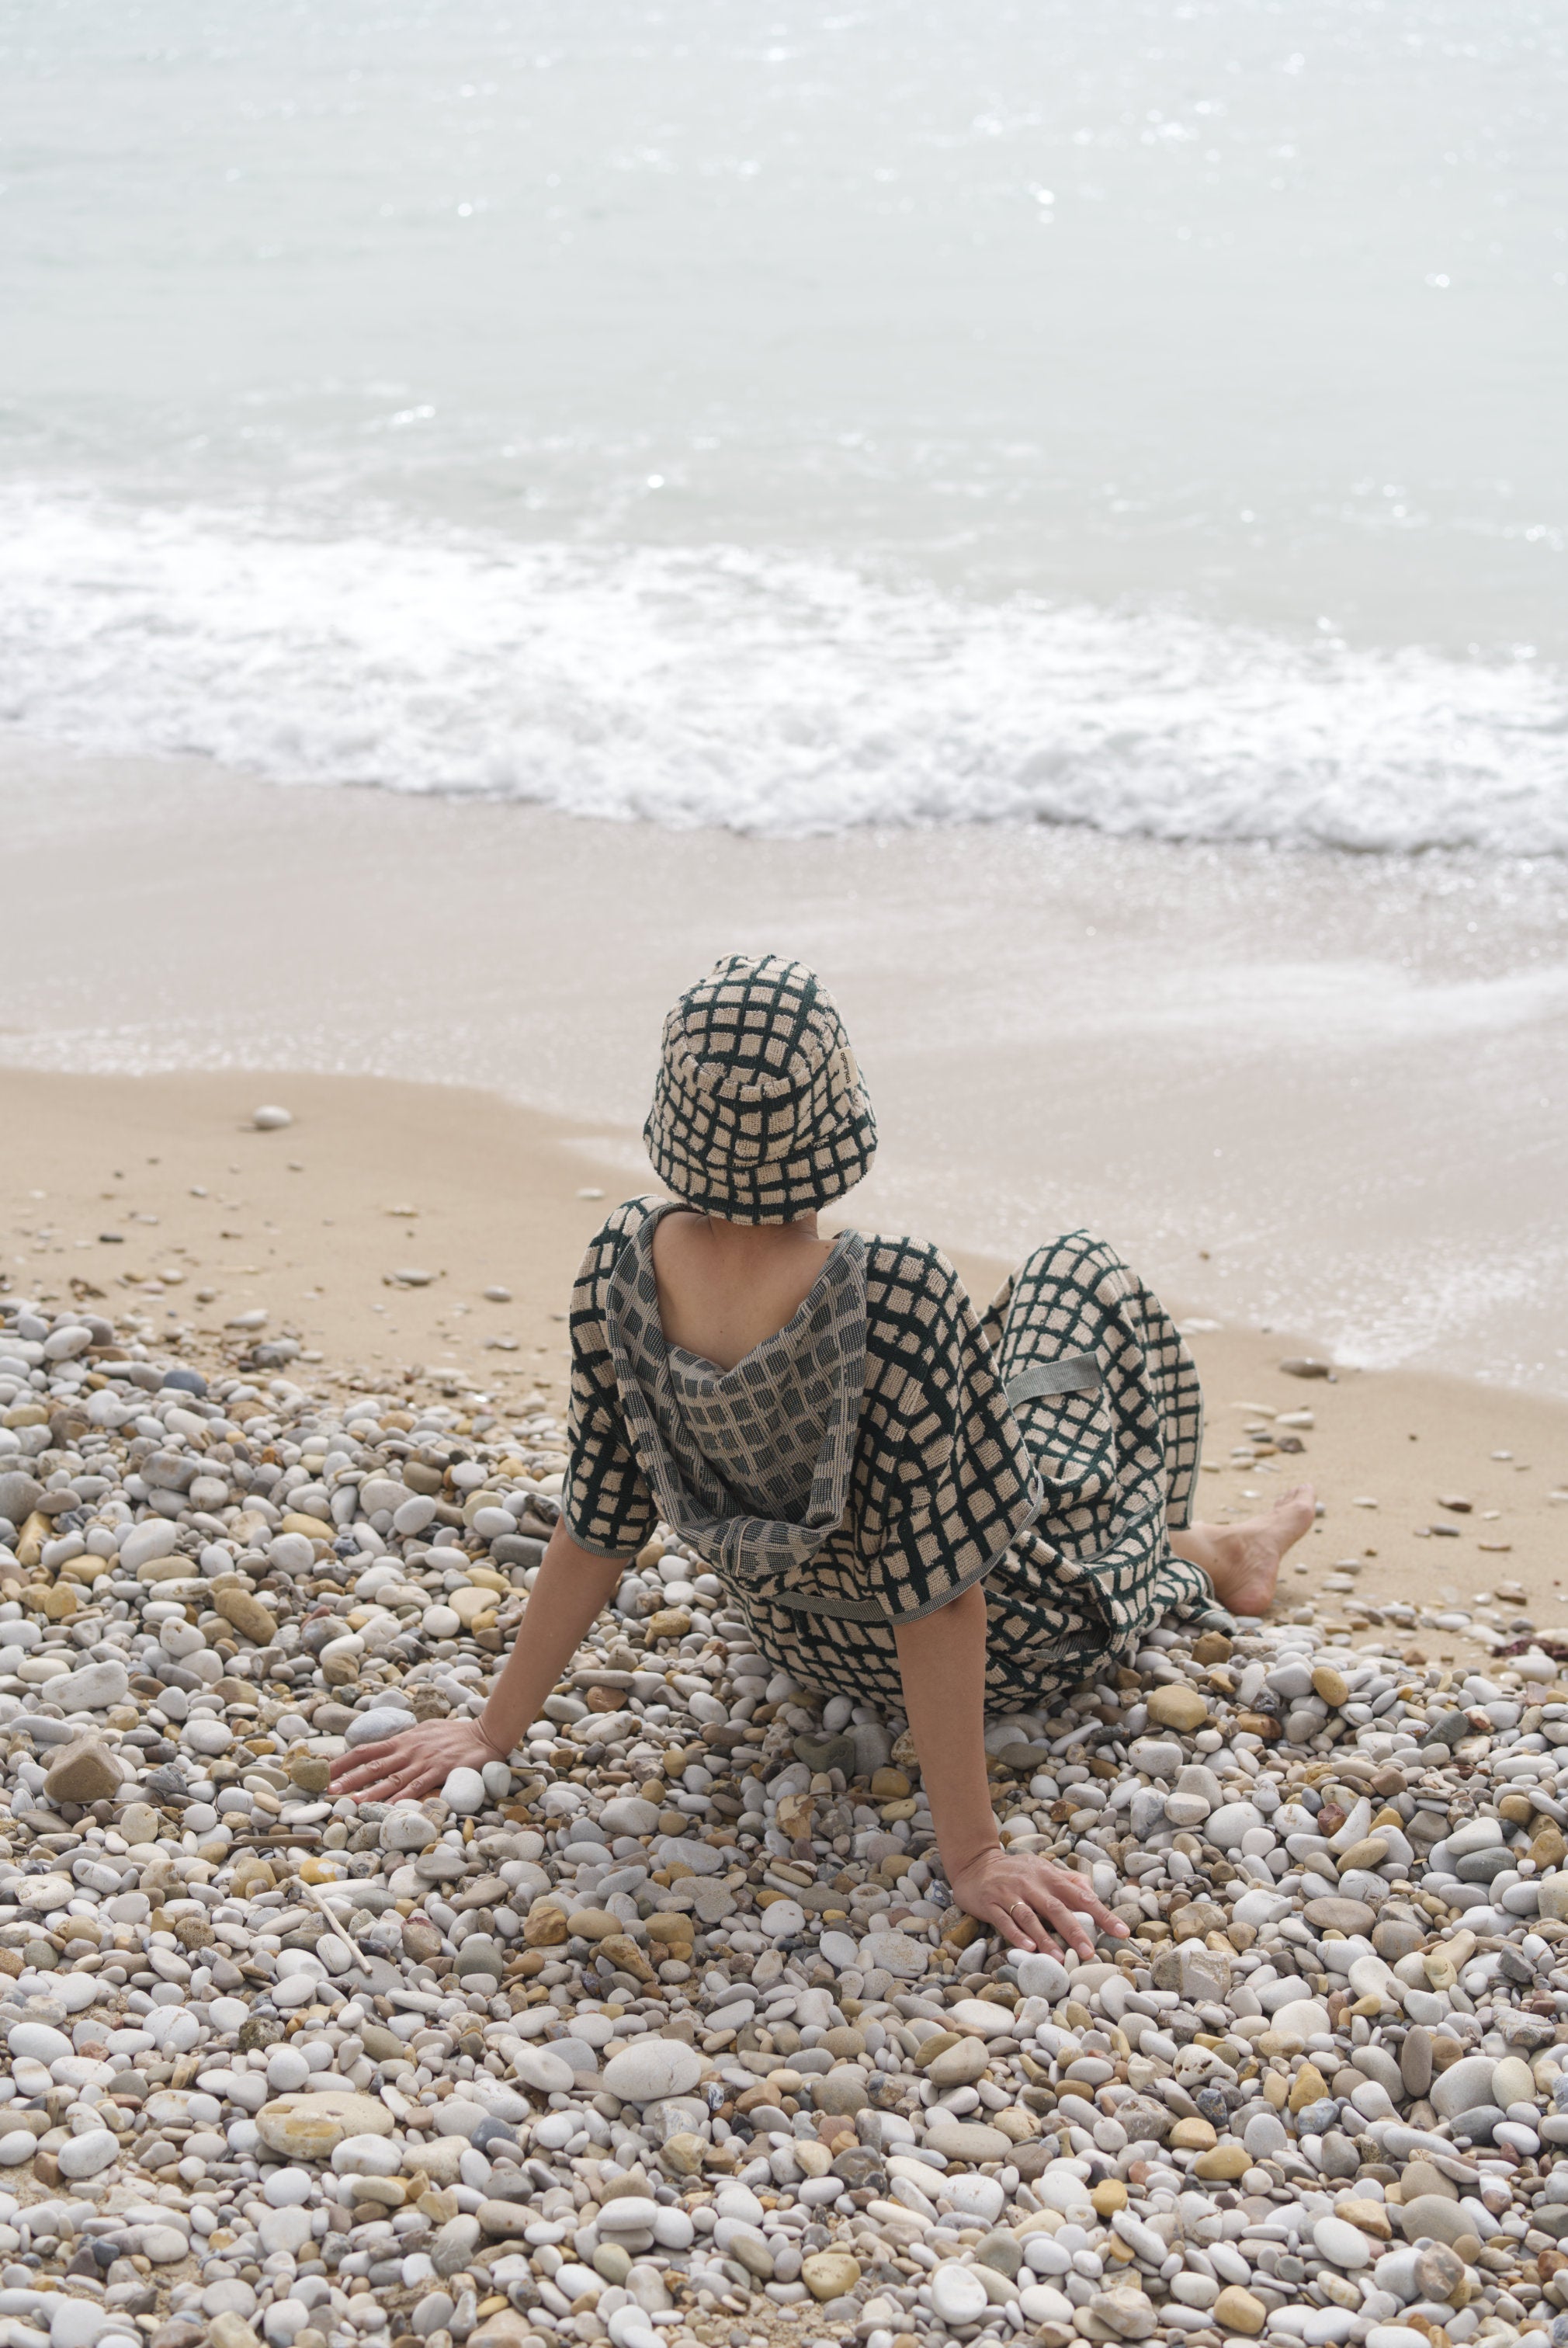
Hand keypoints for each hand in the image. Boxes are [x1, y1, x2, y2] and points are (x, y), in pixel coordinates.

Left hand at [328, 1717, 505, 1804]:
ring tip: (351, 1803)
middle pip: (373, 1765)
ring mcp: (425, 1761)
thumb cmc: (453, 1735)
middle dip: (348, 1779)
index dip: (343, 1761)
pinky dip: (404, 1796)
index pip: (366, 1750)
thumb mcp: (424, 1732)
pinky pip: (419, 1785)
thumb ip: (403, 1743)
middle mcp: (409, 1750)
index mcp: (403, 1740)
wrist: (486, 1733)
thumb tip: (381, 1754)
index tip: (323, 1772)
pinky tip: (391, 1807)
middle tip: (327, 1791)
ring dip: (370, 1792)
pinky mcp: (442, 1770)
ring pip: (392, 1778)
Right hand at [948, 1845, 1127, 1959]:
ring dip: (1046, 1939)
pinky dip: (1017, 1935)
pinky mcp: (990, 1904)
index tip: (1122, 1932)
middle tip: (1090, 1953)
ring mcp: (1009, 1893)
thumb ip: (1067, 1880)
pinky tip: (1028, 1949)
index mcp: (1048, 1875)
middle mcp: (1031, 1883)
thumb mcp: (1042, 1868)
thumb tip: (1092, 1892)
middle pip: (1056, 1908)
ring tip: (1061, 1958)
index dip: (1102, 1914)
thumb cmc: (1015, 1871)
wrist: (974, 1864)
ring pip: (1030, 1917)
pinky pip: (1005, 1920)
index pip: (1080, 1895)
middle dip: (1075, 1931)